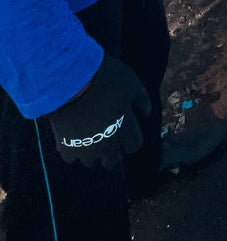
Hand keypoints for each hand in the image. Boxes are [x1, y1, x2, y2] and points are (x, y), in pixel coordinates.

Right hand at [49, 55, 150, 170]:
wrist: (71, 81)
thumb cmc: (104, 79)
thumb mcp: (131, 82)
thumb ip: (141, 99)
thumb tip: (146, 113)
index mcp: (125, 130)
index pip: (134, 146)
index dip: (130, 138)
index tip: (125, 130)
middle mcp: (108, 145)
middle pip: (112, 161)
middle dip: (112, 151)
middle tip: (106, 137)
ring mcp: (86, 150)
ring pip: (91, 162)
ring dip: (92, 152)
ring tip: (88, 137)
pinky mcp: (66, 148)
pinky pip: (71, 158)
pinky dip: (72, 150)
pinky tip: (71, 137)